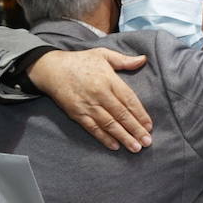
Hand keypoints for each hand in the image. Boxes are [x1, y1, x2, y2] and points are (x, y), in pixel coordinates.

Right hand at [27, 49, 152, 151]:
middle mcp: (100, 94)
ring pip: (109, 124)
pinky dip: (104, 138)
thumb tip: (143, 59)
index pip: (129, 99)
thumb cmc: (80, 61)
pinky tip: (114, 146)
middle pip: (121, 115)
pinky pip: (93, 128)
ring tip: (135, 147)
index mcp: (108, 79)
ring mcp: (88, 105)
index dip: (140, 114)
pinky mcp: (77, 114)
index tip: (149, 126)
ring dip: (123, 137)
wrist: (52, 69)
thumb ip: (124, 60)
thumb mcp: (103, 54)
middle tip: (147, 142)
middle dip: (135, 130)